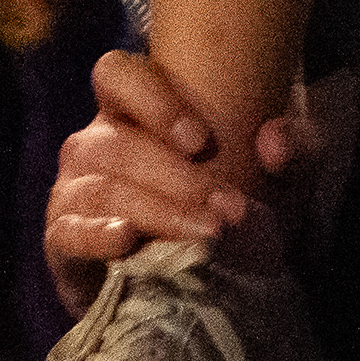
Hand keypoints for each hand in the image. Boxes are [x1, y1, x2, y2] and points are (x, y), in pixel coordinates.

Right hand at [42, 51, 323, 314]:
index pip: (117, 74)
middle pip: (118, 142)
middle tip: (229, 210)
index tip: (201, 140)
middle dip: (179, 178)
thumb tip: (274, 140)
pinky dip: (98, 235)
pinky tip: (128, 241)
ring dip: (158, 211)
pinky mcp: (62, 241)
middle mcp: (96, 141)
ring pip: (104, 187)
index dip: (152, 99)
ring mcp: (73, 189)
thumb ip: (297, 149)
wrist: (209, 286)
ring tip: (207, 235)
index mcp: (136, 109)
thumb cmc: (238, 210)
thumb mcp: (285, 179)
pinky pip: (69, 232)